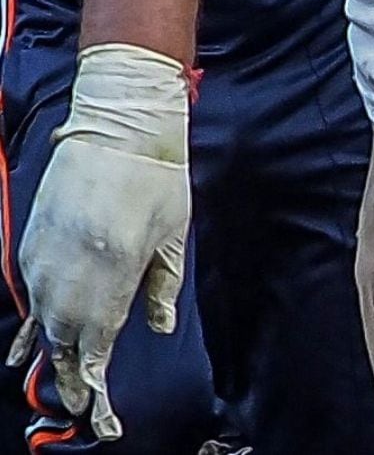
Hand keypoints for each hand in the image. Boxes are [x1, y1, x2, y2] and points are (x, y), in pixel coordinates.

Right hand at [10, 45, 190, 441]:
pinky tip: (29, 348)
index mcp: (110, 277)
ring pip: (42, 326)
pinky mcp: (32, 247)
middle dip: (73, 380)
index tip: (102, 416)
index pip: (98, 348)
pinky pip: (29, 299)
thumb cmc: (157, 179)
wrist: (117, 129)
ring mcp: (44, 262)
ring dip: (53, 356)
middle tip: (83, 410)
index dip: (97, 386)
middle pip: (65, 345)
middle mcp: (69, 277)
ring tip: (61, 386)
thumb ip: (162, 285)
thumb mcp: (173, 234)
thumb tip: (158, 326)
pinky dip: (33, 326)